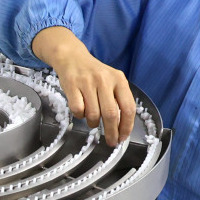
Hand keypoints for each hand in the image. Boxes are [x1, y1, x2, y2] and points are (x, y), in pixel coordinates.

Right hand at [31, 26, 134, 146]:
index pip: (128, 108)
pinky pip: (77, 110)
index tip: (123, 138)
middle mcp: (104, 80)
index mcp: (119, 79)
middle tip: (111, 142)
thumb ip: (119, 99)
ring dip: (93, 123)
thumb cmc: (94, 74)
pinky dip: (80, 115)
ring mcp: (87, 82)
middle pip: (111, 114)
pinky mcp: (72, 85)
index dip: (126, 127)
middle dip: (111, 132)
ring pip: (93, 114)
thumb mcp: (112, 81)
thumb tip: (122, 128)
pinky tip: (81, 110)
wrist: (72, 57)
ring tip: (93, 121)